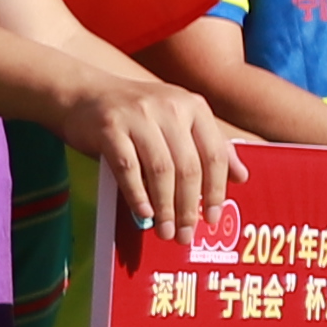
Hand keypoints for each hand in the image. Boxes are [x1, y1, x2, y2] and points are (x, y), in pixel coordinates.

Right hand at [65, 68, 241, 238]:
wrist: (84, 92)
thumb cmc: (137, 113)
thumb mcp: (178, 119)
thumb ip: (208, 144)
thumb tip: (242, 176)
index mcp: (193, 106)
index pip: (215, 153)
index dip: (216, 189)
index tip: (213, 217)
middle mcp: (170, 108)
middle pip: (189, 166)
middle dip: (189, 206)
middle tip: (186, 234)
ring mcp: (139, 116)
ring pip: (161, 170)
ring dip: (165, 206)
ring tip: (166, 231)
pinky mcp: (109, 127)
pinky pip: (128, 167)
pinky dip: (137, 194)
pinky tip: (144, 214)